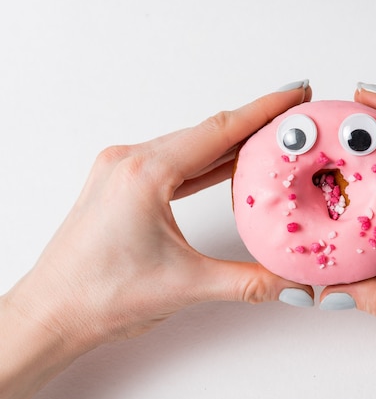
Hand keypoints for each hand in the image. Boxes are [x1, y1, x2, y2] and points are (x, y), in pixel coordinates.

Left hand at [0, 81, 314, 398]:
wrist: (52, 313)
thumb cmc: (97, 296)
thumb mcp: (186, 286)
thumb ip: (248, 282)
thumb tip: (291, 282)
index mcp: (144, 174)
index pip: (219, 131)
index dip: (263, 110)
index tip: (292, 94)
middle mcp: (130, 162)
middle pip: (207, 132)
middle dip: (253, 122)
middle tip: (290, 115)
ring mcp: (122, 170)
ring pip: (189, 145)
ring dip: (229, 142)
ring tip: (267, 137)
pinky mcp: (121, 184)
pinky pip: (173, 162)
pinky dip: (205, 161)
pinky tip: (227, 164)